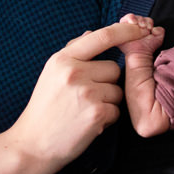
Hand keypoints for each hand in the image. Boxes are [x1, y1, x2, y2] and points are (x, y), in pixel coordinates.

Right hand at [5, 20, 151, 168]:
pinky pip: (117, 110)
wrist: (33, 144)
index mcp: (63, 59)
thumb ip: (73, 52)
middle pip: (114, 68)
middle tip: (85, 97)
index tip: (140, 29)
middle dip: (107, 82)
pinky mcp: (97, 113)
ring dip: (108, 102)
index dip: (126, 31)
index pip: (102, 36)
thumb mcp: (51, 74)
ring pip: (118, 90)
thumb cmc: (44, 109)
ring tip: (84, 111)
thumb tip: (92, 32)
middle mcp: (75, 72)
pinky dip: (106, 119)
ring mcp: (87, 93)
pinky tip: (87, 123)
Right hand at [117, 14, 164, 59]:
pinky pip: (123, 20)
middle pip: (138, 17)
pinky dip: (128, 19)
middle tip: (143, 27)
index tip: (149, 28)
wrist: (140, 53)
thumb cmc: (148, 48)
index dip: (148, 22)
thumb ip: (160, 30)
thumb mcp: (158, 38)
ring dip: (135, 19)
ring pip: (131, 17)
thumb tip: (154, 28)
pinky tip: (132, 24)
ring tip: (137, 25)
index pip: (146, 19)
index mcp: (144, 27)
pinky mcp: (121, 29)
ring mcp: (128, 27)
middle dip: (141, 20)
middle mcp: (135, 27)